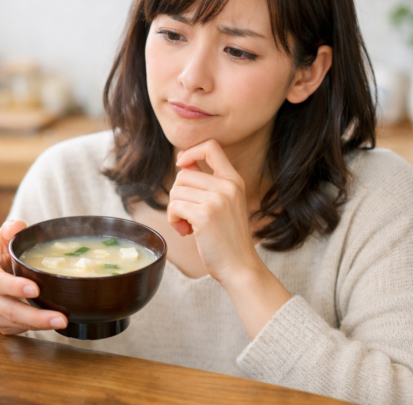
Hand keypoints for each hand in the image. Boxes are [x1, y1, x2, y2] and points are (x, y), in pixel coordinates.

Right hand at [0, 220, 67, 334]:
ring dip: (40, 325)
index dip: (15, 286)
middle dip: (36, 317)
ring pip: (16, 324)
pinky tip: (51, 323)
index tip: (36, 289)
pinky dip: (36, 328)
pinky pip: (18, 330)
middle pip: (11, 311)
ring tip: (62, 322)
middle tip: (61, 319)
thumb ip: (7, 232)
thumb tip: (18, 225)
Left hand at [167, 139, 258, 282]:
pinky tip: (185, 232)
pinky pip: (174, 207)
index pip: (211, 146)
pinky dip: (173, 220)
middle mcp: (227, 186)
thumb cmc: (227, 237)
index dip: (191, 152)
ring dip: (174, 210)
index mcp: (234, 180)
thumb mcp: (223, 203)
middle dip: (178, 195)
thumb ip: (206, 182)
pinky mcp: (205, 215)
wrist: (239, 266)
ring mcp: (217, 199)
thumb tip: (182, 160)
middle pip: (183, 174)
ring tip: (187, 225)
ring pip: (176, 191)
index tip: (182, 165)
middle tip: (186, 215)